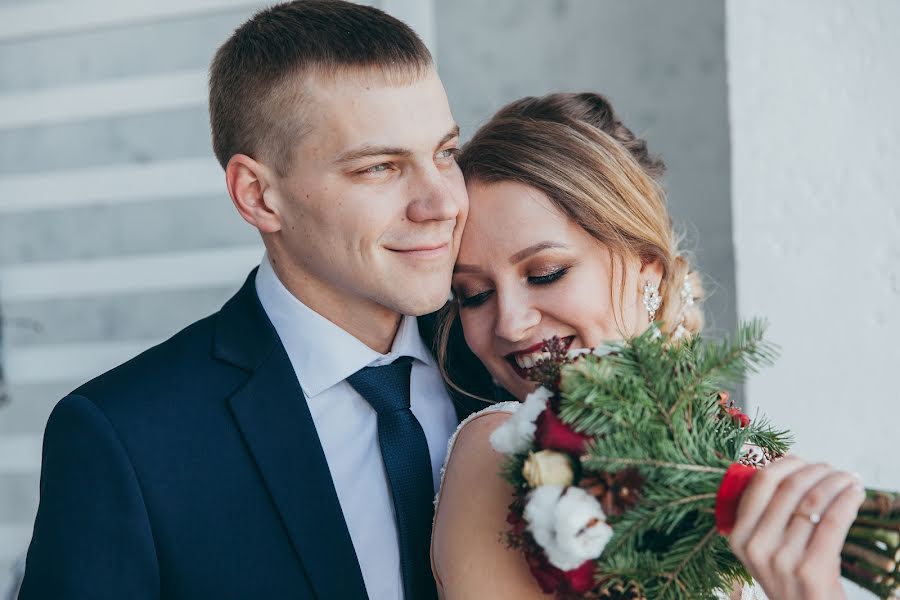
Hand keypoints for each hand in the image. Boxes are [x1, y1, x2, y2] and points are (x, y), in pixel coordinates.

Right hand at [727, 456, 864, 599]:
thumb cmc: (791, 580)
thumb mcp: (763, 550)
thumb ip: (765, 516)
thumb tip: (790, 468)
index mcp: (739, 536)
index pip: (760, 483)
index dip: (785, 464)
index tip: (803, 461)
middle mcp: (756, 546)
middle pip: (789, 487)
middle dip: (816, 470)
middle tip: (832, 470)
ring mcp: (782, 559)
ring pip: (813, 501)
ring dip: (836, 483)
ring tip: (848, 480)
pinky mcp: (811, 569)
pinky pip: (833, 521)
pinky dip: (848, 501)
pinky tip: (855, 495)